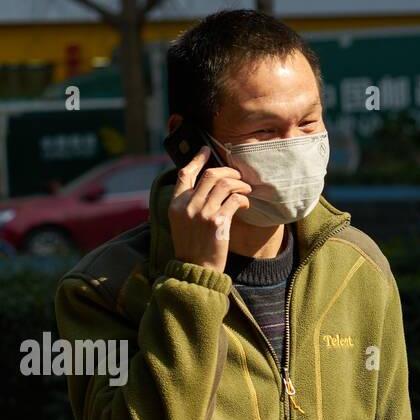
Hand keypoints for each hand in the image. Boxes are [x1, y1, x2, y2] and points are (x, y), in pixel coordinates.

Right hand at [167, 147, 250, 272]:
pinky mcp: (217, 222)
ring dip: (239, 184)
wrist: (194, 270)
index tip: (206, 150)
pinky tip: (245, 204)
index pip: (185, 173)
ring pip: (225, 184)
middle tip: (238, 176)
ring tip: (245, 190)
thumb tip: (207, 184)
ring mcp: (202, 213)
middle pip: (210, 174)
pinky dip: (243, 199)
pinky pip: (235, 200)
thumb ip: (188, 204)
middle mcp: (187, 206)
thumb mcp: (180, 223)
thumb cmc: (191, 247)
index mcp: (175, 204)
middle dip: (228, 171)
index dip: (196, 158)